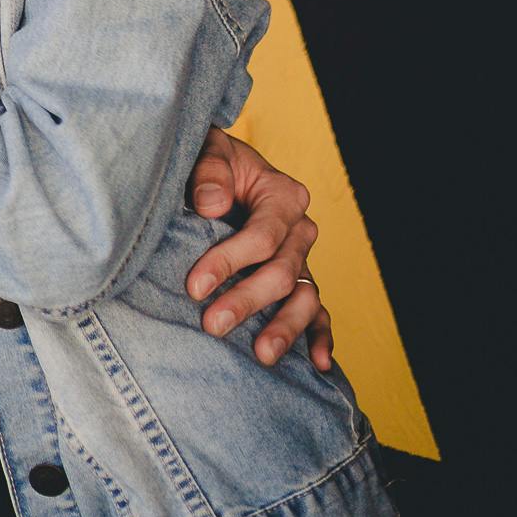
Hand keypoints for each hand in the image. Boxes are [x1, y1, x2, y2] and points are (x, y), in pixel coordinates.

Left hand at [185, 126, 334, 369]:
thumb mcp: (205, 151)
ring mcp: (302, 258)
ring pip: (303, 297)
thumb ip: (209, 172)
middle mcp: (300, 229)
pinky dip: (321, 336)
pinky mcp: (299, 279)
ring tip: (262, 354)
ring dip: (284, 327)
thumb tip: (212, 205)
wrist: (216, 168)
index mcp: (282, 195)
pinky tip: (319, 365)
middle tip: (213, 325)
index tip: (194, 286)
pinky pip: (318, 310)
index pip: (262, 236)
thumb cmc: (208, 162)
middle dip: (247, 300)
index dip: (229, 262)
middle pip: (281, 272)